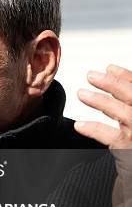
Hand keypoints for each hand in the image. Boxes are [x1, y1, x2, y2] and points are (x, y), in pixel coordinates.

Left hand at [74, 64, 131, 206]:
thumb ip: (127, 108)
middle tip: (92, 75)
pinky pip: (114, 139)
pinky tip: (80, 125)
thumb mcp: (128, 128)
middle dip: (115, 84)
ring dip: (103, 102)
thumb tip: (112, 78)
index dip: (128, 77)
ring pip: (127, 115)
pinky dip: (96, 130)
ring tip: (81, 93)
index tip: (110, 67)